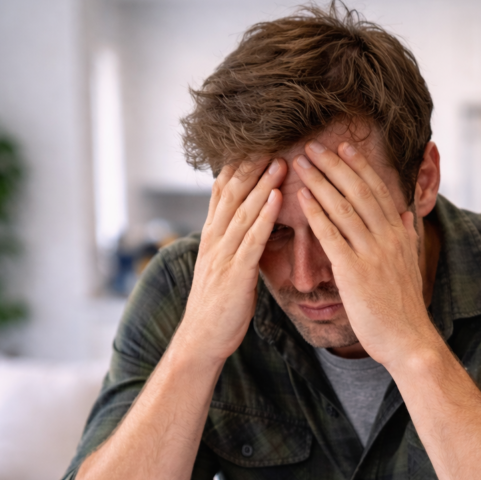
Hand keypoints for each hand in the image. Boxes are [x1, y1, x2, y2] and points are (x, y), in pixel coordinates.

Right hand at [176, 158, 286, 364]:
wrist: (201, 339)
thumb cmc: (217, 308)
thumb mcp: (224, 269)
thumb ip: (233, 246)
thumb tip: (249, 227)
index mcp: (211, 238)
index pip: (222, 193)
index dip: (238, 167)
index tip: (255, 144)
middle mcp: (214, 241)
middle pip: (231, 193)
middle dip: (251, 166)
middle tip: (271, 140)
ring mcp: (223, 256)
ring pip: (242, 211)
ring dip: (262, 184)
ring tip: (280, 160)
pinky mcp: (235, 274)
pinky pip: (252, 239)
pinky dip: (264, 216)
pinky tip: (276, 198)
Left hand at [293, 141, 437, 368]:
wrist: (408, 339)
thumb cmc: (404, 308)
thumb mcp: (410, 266)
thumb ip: (406, 237)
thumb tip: (406, 214)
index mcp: (399, 234)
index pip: (379, 190)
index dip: (360, 166)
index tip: (344, 146)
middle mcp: (388, 238)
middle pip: (359, 191)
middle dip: (335, 165)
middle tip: (313, 145)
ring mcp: (372, 254)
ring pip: (344, 208)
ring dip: (321, 182)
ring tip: (301, 163)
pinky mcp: (354, 272)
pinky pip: (333, 237)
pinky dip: (317, 214)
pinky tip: (302, 198)